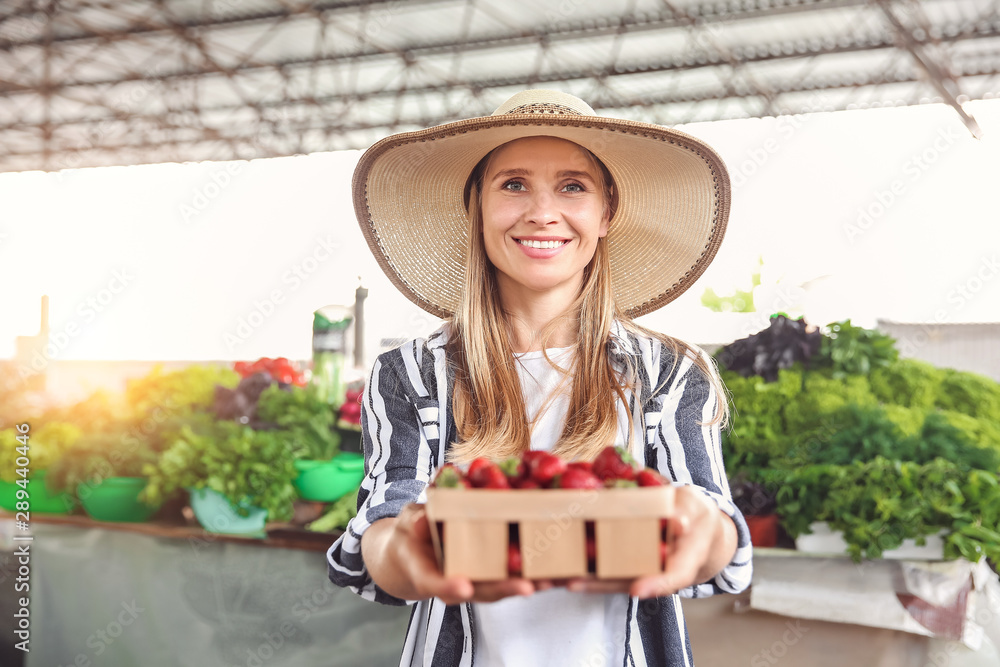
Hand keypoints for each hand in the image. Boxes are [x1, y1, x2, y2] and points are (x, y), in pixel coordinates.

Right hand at [363, 503, 540, 604]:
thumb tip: (424, 519)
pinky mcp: (494, 572)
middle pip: (480, 591)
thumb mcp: (408, 523)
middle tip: (526, 587)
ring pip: (502, 586)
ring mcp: (477, 579)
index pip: (436, 584)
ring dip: (528, 584)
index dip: (449, 585)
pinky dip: (535, 572)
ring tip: (552, 580)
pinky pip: (514, 574)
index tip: (462, 586)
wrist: (417, 549)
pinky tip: (558, 568)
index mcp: (428, 573)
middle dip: (504, 589)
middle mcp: (456, 582)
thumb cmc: (412, 534)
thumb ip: (416, 522)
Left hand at [565, 485, 737, 598]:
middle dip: (599, 584)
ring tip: (555, 576)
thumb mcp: (696, 510)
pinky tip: (556, 560)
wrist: (692, 523)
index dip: (655, 584)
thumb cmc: (695, 516)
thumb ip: (686, 515)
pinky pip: (601, 561)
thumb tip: (678, 522)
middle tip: (574, 582)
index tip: (637, 590)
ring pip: (609, 576)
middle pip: (628, 581)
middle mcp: (656, 570)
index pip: (672, 577)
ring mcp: (637, 567)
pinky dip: (580, 561)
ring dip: (583, 577)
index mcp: (683, 562)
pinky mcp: (621, 557)